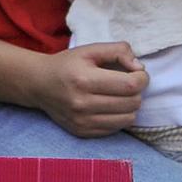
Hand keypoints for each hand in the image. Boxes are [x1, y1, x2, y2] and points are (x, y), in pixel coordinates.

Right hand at [24, 43, 146, 138]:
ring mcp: (82, 121)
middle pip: (132, 103)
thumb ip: (119, 51)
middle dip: (137, 91)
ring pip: (128, 119)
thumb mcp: (91, 50)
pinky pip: (115, 129)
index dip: (142, 78)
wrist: (39, 84)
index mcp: (85, 79)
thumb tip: (139, 68)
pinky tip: (109, 107)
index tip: (137, 73)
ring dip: (130, 106)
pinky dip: (119, 117)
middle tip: (127, 83)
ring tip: (119, 96)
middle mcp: (82, 104)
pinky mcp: (82, 132)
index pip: (131, 85)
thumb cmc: (67, 65)